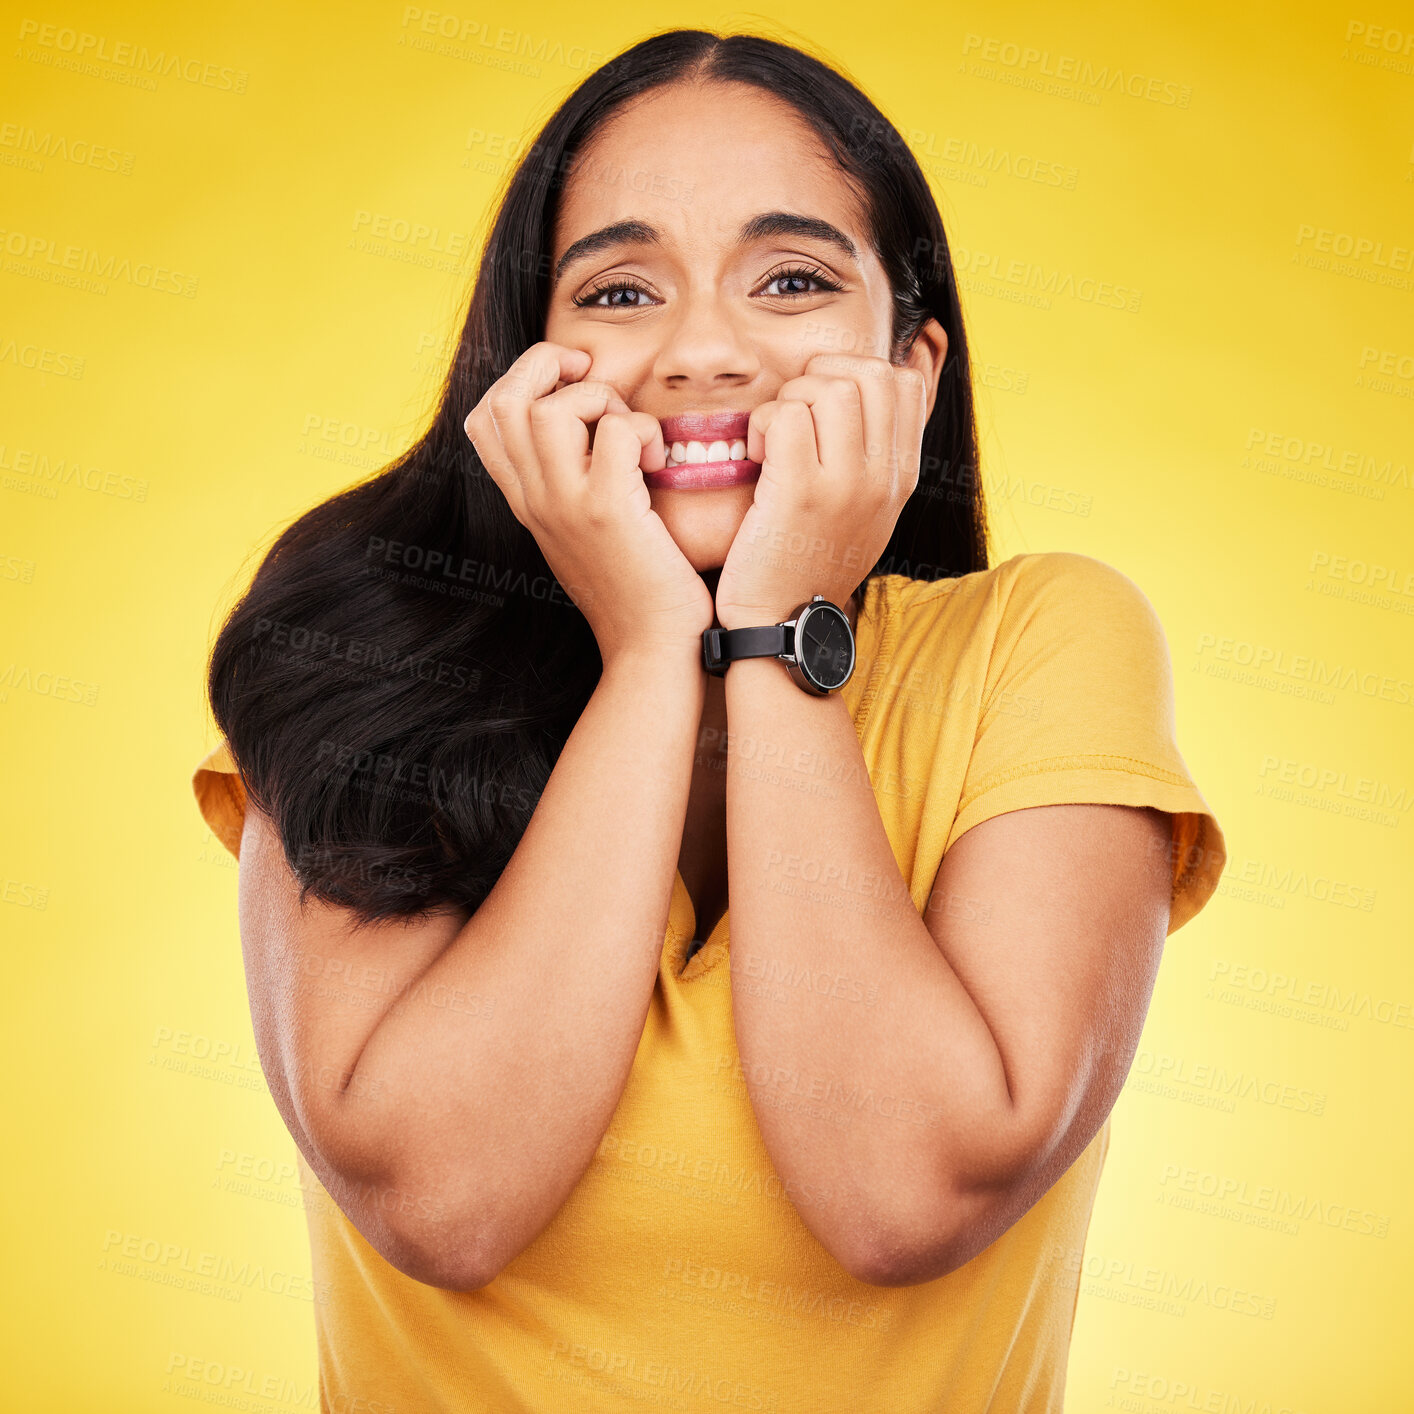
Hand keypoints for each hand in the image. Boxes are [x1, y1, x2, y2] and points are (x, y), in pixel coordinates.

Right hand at [464, 342, 714, 664]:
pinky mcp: (609, 512)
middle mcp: (536, 501)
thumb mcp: (585, 532)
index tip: (572, 386)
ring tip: (631, 435)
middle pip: (506, 399)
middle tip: (597, 383)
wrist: (652, 647)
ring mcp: (566, 506)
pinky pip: (616, 430)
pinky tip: (658, 463)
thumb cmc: (636, 589)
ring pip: (550, 407)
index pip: (484, 418)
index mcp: (528, 502)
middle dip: (552, 367)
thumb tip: (592, 432)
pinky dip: (644, 430)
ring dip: (601, 400)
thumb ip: (573, 484)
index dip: (522, 380)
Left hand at [712, 353, 926, 630]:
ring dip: (787, 400)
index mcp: (903, 476)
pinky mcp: (800, 493)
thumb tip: (871, 391)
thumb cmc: (810, 561)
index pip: (905, 381)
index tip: (824, 408)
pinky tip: (757, 456)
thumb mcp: (865, 510)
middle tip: (793, 418)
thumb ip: (874, 456)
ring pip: (826, 387)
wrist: (784, 625)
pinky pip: (786, 414)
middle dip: (818, 378)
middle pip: (866, 373)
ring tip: (774, 441)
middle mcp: (884, 477)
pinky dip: (762, 423)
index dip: (857, 373)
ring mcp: (846, 485)